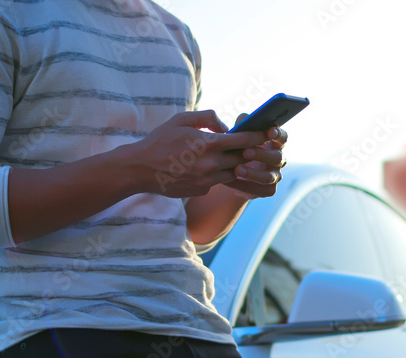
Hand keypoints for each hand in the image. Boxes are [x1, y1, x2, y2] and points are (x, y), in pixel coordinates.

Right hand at [120, 110, 267, 197]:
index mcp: (208, 144)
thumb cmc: (160, 141)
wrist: (140, 169)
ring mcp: (206, 180)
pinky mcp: (201, 191)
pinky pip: (218, 182)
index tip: (266, 133)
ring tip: (237, 157)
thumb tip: (226, 126)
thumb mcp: (182, 119)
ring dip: (236, 165)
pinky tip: (212, 168)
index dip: (257, 136)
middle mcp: (210, 164)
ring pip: (233, 173)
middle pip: (242, 159)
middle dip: (250, 152)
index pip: (243, 140)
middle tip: (257, 146)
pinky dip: (219, 175)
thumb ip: (208, 118)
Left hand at [222, 113, 288, 198]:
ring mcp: (275, 176)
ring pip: (268, 177)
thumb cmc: (238, 148)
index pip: (283, 137)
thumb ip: (243, 127)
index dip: (278, 134)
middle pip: (277, 157)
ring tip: (237, 169)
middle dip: (261, 154)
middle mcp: (279, 159)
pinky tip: (230, 181)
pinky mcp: (268, 190)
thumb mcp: (238, 136)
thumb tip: (244, 117)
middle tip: (245, 151)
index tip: (270, 131)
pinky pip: (259, 190)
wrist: (231, 173)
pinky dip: (244, 186)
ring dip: (253, 173)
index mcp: (275, 143)